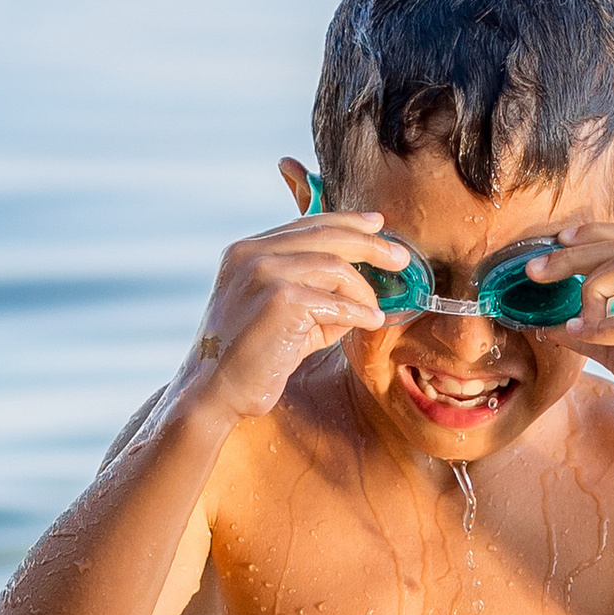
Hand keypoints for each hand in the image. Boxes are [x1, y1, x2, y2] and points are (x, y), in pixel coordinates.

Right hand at [185, 198, 408, 421]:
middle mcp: (252, 254)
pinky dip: (358, 313)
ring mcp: (264, 274)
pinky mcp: (280, 301)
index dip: (346, 222)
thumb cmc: (249, 359)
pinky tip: (370, 323)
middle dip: (370, 244)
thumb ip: (312, 291)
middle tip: (399, 258)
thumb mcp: (280, 312)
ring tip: (373, 311)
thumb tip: (361, 287)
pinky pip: (335, 302)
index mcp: (247, 251)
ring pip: (335, 267)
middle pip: (326, 234)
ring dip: (363, 291)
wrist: (214, 392)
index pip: (306, 224)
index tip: (376, 226)